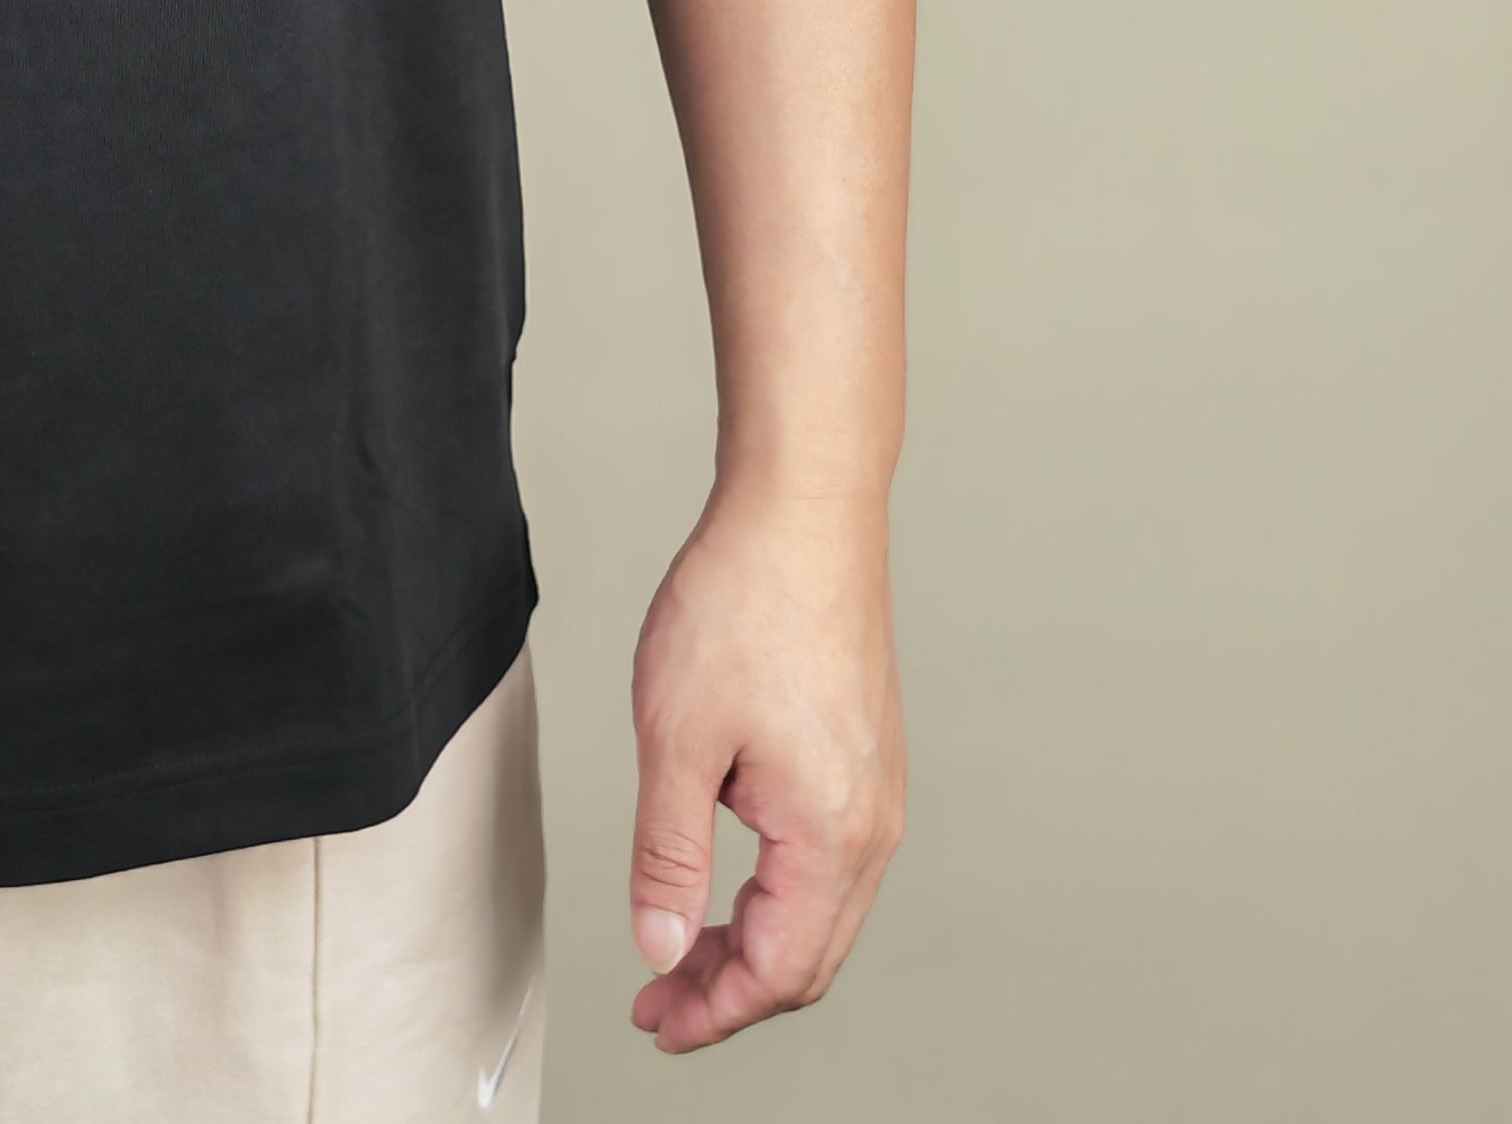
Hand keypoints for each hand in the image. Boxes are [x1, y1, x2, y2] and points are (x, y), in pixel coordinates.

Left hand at [626, 489, 905, 1051]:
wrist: (803, 512)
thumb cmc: (743, 604)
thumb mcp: (675, 738)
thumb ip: (668, 855)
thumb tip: (662, 946)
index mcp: (830, 834)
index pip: (779, 971)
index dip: (712, 1010)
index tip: (656, 1022)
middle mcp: (871, 824)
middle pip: (810, 956)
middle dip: (732, 988)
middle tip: (660, 999)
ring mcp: (876, 789)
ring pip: (822, 909)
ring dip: (754, 938)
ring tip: (681, 937)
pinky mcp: (866, 754)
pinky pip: (828, 857)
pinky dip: (777, 889)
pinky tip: (724, 867)